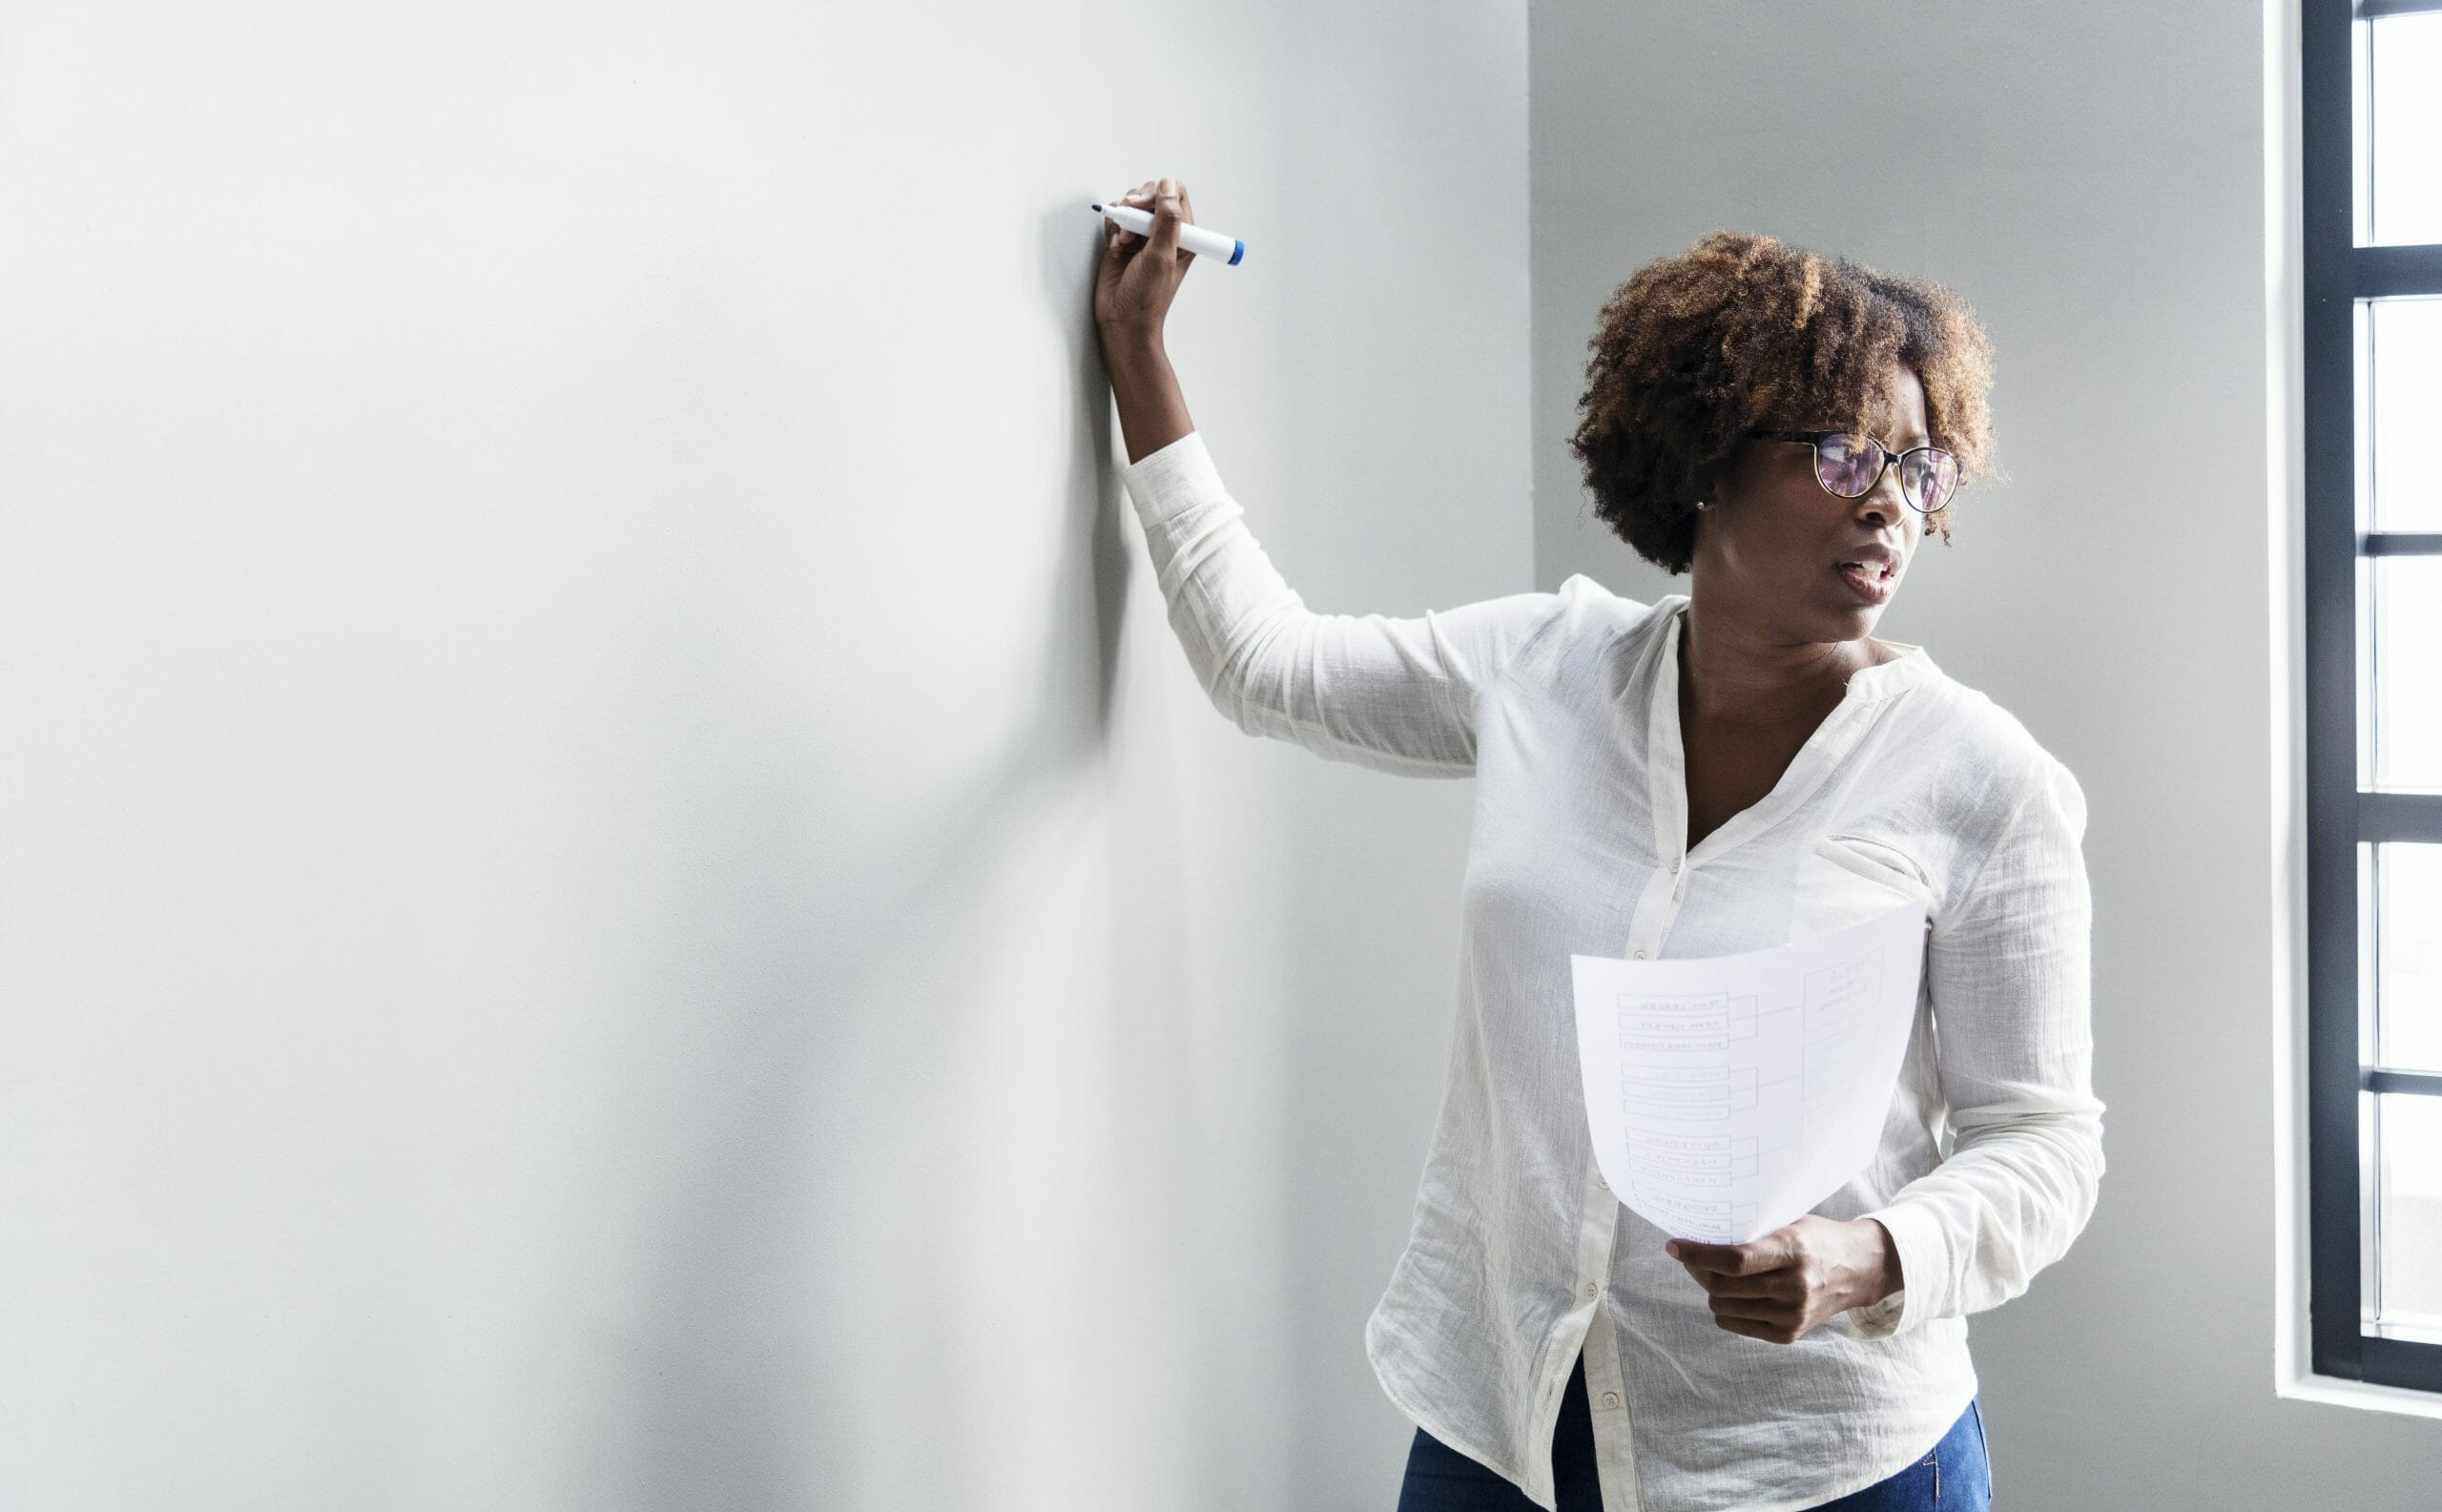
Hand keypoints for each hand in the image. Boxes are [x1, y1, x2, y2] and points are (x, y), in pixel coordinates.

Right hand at [1094, 176, 1197, 346]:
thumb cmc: (1147, 298)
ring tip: (1123, 242)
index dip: (1157, 194)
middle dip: (1136, 205)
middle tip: (1130, 225)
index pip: (1174, 194)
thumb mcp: (1161, 257)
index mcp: (1183, 235)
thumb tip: (1167, 188)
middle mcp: (1163, 233)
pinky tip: (1115, 247)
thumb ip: (1167, 221)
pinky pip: (1116, 219)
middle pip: (1151, 195)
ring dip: (1123, 219)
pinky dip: (1113, 228)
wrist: (1122, 320)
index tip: (1143, 206)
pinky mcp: (1123, 241)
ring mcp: (1142, 236)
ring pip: (1131, 205)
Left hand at [1666, 1215, 1899, 1344]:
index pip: (1734, 1260)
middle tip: (1692, 1258)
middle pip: (1723, 1287)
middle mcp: (1794, 1286)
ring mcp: (1793, 1315)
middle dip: (1698, 1272)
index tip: (1674, 1246)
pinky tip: (1736, 1294)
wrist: (1858, 1270)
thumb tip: (1698, 1238)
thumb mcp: (1789, 1225)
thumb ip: (1752, 1235)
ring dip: (1711, 1291)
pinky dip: (1727, 1309)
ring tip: (1717, 1275)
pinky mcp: (1789, 1334)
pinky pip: (1736, 1324)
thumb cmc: (1815, 1240)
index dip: (1698, 1254)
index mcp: (1793, 1251)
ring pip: (1724, 1308)